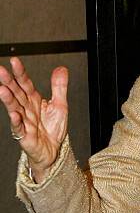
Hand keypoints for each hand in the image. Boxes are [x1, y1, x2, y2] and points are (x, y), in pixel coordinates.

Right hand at [0, 57, 68, 181]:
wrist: (53, 150)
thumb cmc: (53, 129)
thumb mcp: (60, 105)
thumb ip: (59, 87)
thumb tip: (61, 69)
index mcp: (34, 100)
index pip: (26, 84)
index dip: (21, 73)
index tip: (14, 61)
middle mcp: (27, 109)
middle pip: (17, 93)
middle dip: (9, 82)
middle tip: (1, 71)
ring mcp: (24, 121)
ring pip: (15, 108)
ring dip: (8, 99)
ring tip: (2, 90)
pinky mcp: (24, 135)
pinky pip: (19, 127)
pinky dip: (16, 121)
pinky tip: (14, 114)